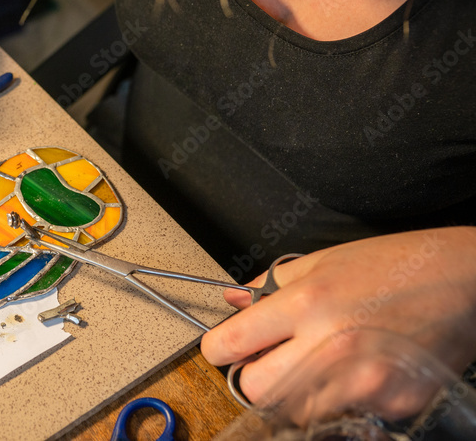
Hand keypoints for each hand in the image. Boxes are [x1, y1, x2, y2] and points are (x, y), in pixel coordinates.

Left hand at [201, 227, 475, 404]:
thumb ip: (270, 283)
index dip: (220, 347)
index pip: (231, 344)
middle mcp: (330, 343)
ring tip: (321, 358)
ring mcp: (363, 379)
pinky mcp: (392, 402)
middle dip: (255, 373)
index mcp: (307, 302)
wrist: (466, 280)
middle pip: (254, 387)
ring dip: (296, 389)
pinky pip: (342, 413)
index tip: (226, 347)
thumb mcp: (324, 259)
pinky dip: (341, 397)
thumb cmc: (399, 264)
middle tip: (272, 356)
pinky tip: (358, 367)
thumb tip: (232, 300)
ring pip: (295, 408)